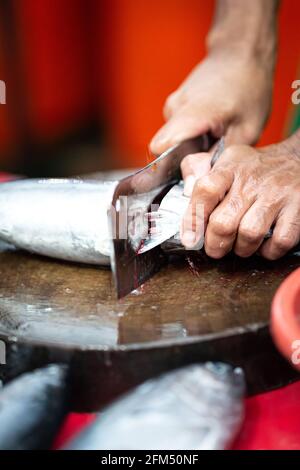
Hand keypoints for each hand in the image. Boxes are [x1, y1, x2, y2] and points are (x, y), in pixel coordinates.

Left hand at [180, 135, 299, 259]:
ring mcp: (276, 195)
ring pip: (249, 234)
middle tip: (215, 249)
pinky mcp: (296, 209)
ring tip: (239, 247)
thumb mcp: (224, 159)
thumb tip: (184, 192)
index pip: (205, 190)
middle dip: (214, 244)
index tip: (189, 238)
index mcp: (230, 167)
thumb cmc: (254, 168)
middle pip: (223, 222)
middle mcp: (252, 181)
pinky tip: (263, 246)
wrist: (296, 161)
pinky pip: (279, 241)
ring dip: (241, 250)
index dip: (193, 219)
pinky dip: (268, 251)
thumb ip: (196, 169)